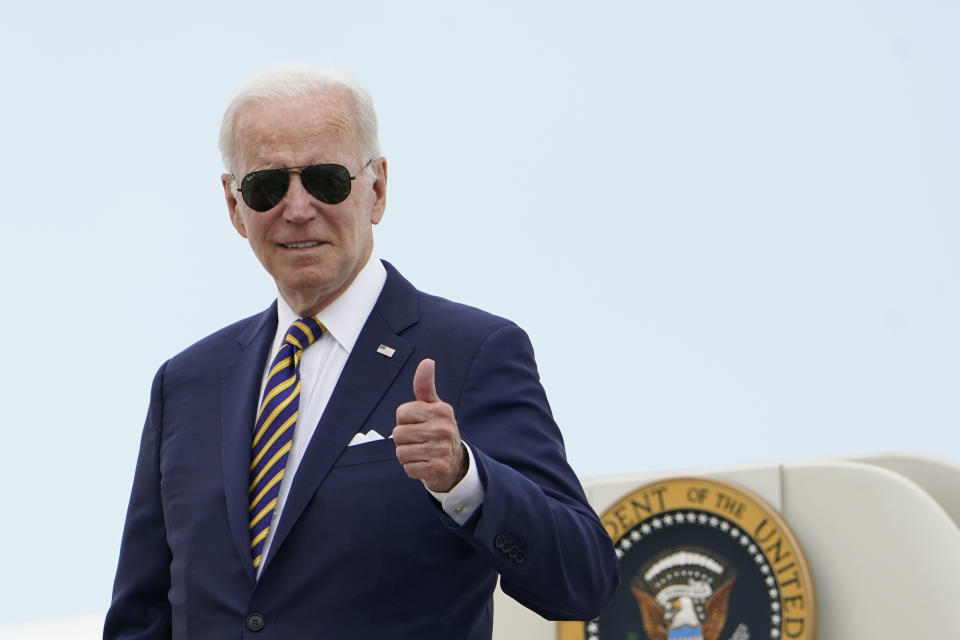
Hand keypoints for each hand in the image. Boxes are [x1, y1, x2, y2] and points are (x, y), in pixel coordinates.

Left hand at [394, 359, 466, 491]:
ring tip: (422, 452)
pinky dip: (412, 468)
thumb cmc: (438, 429)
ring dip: (407, 455)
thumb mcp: (434, 406)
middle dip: (404, 439)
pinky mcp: (437, 468)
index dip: (405, 420)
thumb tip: (427, 361)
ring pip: (401, 452)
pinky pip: (408, 468)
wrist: (454, 463)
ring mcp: (441, 449)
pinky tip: (424, 464)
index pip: (402, 413)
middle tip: (420, 440)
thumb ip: (425, 385)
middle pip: (398, 434)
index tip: (418, 423)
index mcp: (441, 410)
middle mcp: (444, 429)